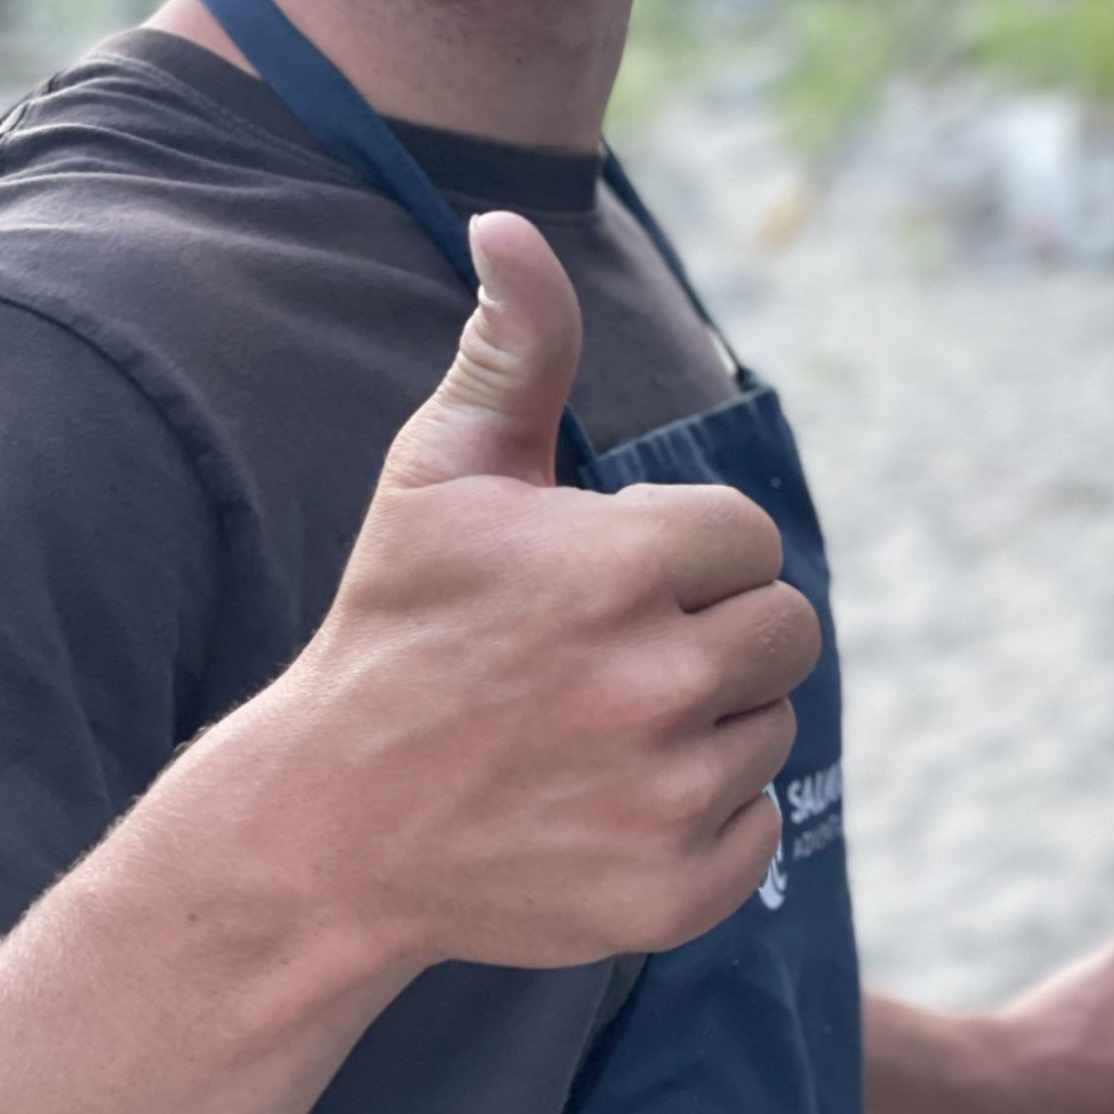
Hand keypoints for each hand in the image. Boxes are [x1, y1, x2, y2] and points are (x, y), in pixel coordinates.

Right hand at [262, 210, 817, 975]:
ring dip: (707, 722)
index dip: (683, 553)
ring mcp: (666, 794)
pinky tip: (611, 802)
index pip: (748, 538)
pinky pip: (755, 830)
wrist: (327, 823)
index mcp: (620, 564)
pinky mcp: (670, 891)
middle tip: (612, 655)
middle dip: (714, 629)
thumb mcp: (443, 472)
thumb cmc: (396, 626)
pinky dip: (703, 821)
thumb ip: (511, 345)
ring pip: (770, 728)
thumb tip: (509, 221)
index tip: (606, 580)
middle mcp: (657, 679)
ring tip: (599, 728)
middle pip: (785, 630)